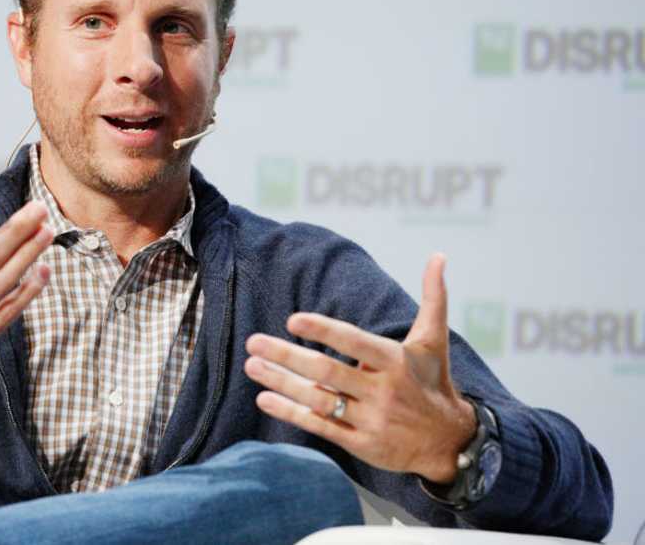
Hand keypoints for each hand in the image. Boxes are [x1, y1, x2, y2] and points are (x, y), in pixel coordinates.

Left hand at [244, 253, 476, 483]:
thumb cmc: (432, 381)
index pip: (354, 342)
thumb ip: (433, 297)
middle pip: (326, 371)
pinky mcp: (362, 443)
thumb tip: (438, 255)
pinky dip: (291, 413)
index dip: (324, 330)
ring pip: (318, 399)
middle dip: (286, 356)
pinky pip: (321, 426)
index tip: (292, 320)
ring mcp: (371, 419)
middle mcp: (382, 390)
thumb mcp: (434, 340)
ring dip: (281, 383)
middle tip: (253, 342)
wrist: (449, 441)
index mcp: (395, 361)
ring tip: (252, 366)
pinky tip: (265, 399)